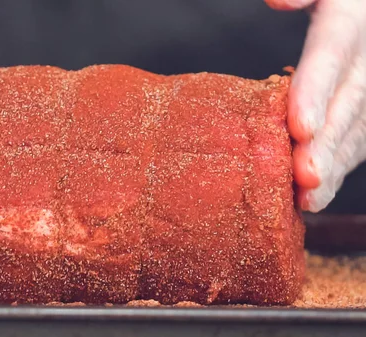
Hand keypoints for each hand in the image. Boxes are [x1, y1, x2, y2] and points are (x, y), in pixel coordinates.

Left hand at [265, 0, 365, 211]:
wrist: (361, 13)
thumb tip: (277, 1)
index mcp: (348, 22)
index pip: (330, 58)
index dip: (315, 94)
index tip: (300, 128)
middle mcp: (365, 61)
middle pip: (345, 106)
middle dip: (325, 145)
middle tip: (303, 176)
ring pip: (354, 131)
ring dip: (332, 168)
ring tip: (308, 199)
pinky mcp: (364, 112)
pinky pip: (356, 142)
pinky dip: (336, 169)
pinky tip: (315, 196)